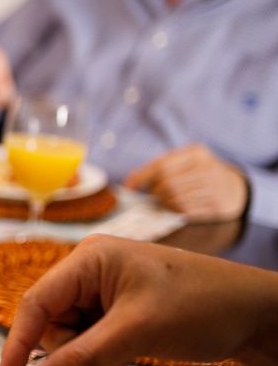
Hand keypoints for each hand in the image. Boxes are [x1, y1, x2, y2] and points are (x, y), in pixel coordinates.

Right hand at [0, 235, 277, 365]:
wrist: (256, 315)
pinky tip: (131, 347)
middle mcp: (91, 270)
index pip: (35, 303)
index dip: (17, 344)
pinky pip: (89, 338)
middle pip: (49, 322)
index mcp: (89, 259)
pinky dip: (102, 352)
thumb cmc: (205, 305)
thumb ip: (81, 360)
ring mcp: (104, 290)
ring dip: (89, 352)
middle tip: (107, 353)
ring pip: (68, 334)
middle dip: (69, 347)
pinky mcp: (117, 309)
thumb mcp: (136, 334)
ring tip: (129, 346)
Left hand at [124, 144, 247, 222]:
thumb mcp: (187, 161)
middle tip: (154, 196)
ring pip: (175, 200)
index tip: (128, 187)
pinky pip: (187, 211)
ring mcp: (214, 188)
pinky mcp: (217, 206)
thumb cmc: (201, 173)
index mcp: (196, 153)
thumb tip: (131, 182)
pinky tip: (177, 207)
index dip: (141, 177)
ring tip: (165, 202)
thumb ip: (161, 167)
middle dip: (155, 193)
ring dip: (165, 203)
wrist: (236, 188)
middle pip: (167, 184)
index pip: (161, 166)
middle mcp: (207, 168)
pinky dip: (177, 211)